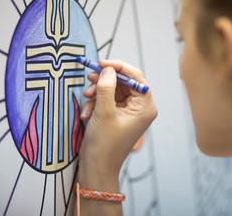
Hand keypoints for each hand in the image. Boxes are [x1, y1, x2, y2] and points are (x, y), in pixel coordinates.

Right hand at [78, 60, 157, 177]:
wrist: (96, 168)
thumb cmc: (104, 145)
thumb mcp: (103, 113)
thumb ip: (106, 88)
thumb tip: (108, 69)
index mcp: (145, 107)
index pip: (136, 78)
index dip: (119, 67)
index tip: (102, 63)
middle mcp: (140, 108)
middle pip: (124, 83)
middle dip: (105, 81)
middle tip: (89, 77)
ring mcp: (129, 112)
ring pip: (113, 90)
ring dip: (97, 93)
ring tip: (86, 99)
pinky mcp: (118, 116)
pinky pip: (108, 100)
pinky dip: (96, 103)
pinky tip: (86, 113)